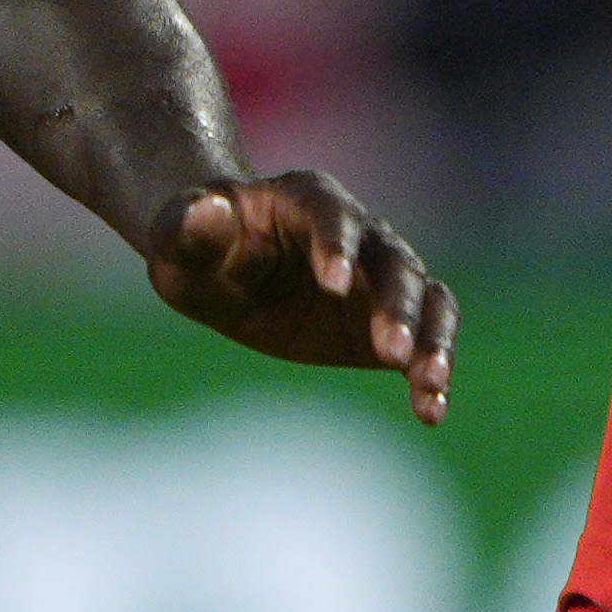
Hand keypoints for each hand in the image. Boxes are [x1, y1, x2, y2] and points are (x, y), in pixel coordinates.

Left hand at [150, 173, 457, 425]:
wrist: (228, 272)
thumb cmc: (199, 252)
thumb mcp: (177, 243)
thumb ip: (188, 228)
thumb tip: (209, 210)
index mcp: (304, 199)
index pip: (331, 213)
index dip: (337, 244)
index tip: (336, 285)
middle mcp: (358, 231)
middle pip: (392, 261)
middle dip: (396, 305)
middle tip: (390, 352)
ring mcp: (382, 275)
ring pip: (427, 297)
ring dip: (433, 339)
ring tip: (430, 383)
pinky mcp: (393, 318)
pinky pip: (429, 337)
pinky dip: (434, 372)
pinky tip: (431, 412)